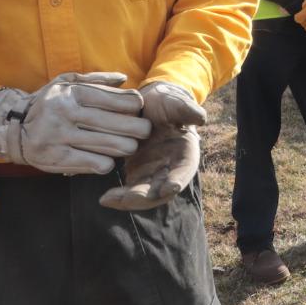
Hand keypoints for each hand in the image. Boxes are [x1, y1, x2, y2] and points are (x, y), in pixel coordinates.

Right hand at [0, 72, 149, 174]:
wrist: (12, 130)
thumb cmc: (48, 104)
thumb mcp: (65, 83)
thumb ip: (95, 79)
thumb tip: (123, 78)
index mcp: (71, 93)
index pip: (114, 99)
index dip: (134, 105)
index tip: (140, 109)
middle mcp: (65, 113)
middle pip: (116, 124)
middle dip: (138, 129)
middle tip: (145, 131)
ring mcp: (60, 137)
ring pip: (109, 145)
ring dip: (126, 147)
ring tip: (130, 146)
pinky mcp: (56, 159)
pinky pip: (94, 163)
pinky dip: (106, 163)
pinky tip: (108, 160)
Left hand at [100, 82, 203, 211]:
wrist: (149, 105)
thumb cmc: (166, 104)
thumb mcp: (176, 103)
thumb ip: (187, 110)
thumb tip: (201, 118)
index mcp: (185, 156)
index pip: (184, 172)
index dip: (178, 180)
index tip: (170, 187)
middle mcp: (170, 171)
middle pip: (161, 192)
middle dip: (146, 197)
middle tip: (130, 198)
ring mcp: (152, 175)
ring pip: (142, 196)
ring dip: (127, 201)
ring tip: (108, 199)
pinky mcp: (136, 175)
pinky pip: (128, 191)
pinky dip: (118, 197)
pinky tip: (104, 198)